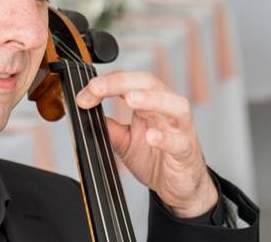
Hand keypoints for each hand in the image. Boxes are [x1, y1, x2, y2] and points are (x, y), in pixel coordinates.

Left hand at [75, 71, 218, 217]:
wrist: (179, 187)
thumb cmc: (156, 158)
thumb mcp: (126, 143)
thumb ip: (110, 128)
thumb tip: (88, 115)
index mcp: (151, 104)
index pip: (129, 82)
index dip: (106, 83)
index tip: (84, 95)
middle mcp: (167, 110)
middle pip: (150, 84)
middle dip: (122, 82)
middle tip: (97, 88)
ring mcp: (180, 130)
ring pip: (174, 105)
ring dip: (151, 99)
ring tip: (130, 99)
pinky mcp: (186, 152)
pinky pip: (180, 142)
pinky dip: (166, 138)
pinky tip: (151, 137)